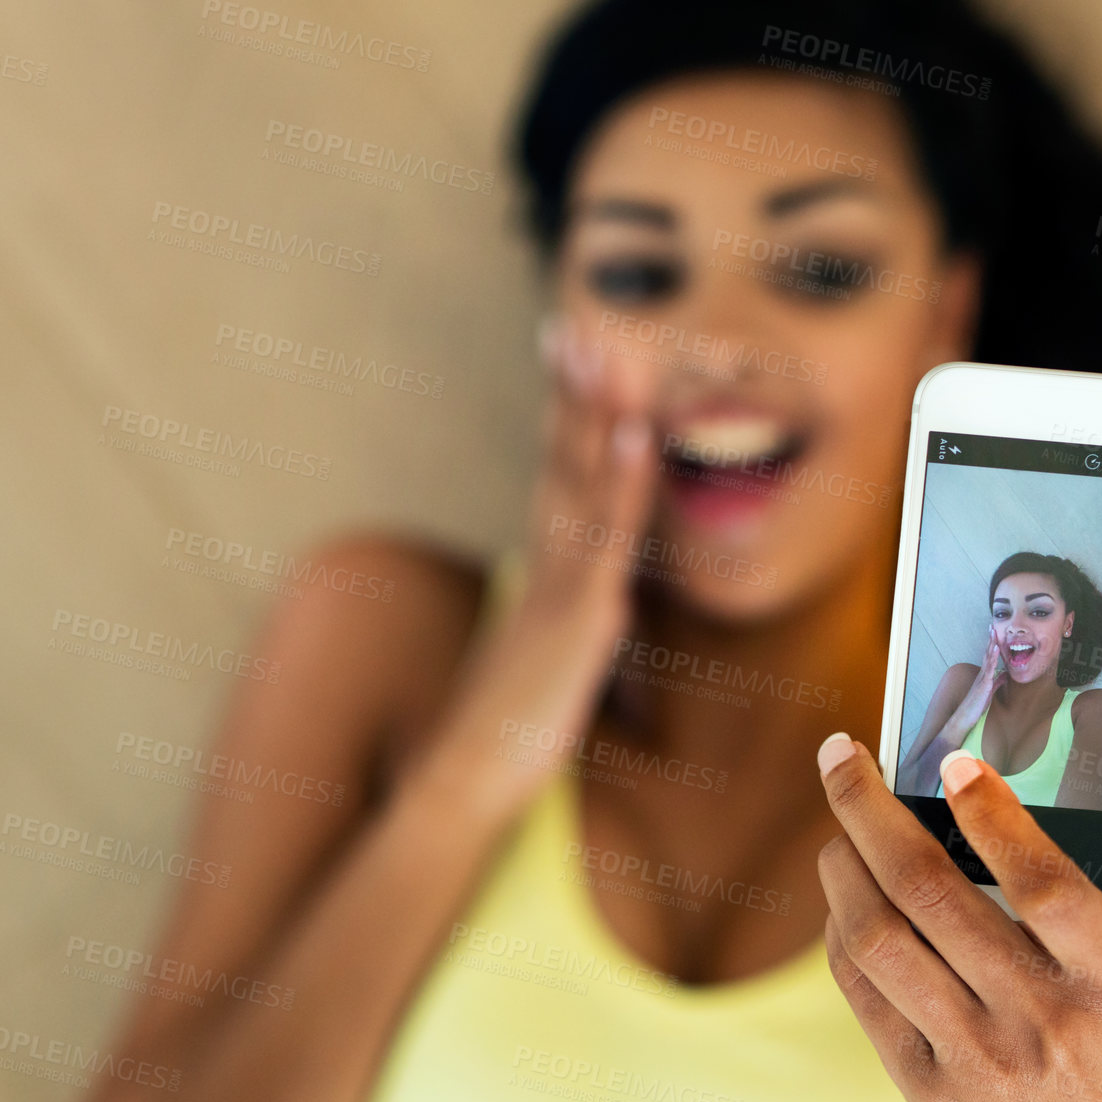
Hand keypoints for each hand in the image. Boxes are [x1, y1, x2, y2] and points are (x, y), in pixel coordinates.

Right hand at [423, 316, 660, 812]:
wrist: (466, 779)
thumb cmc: (506, 727)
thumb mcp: (545, 657)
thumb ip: (566, 616)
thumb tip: (591, 602)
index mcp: (543, 570)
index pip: (556, 474)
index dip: (564, 412)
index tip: (566, 351)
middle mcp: (548, 563)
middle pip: (562, 461)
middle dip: (573, 390)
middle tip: (575, 322)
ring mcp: (561, 584)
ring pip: (583, 483)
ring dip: (597, 410)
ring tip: (606, 346)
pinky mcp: (579, 617)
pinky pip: (607, 539)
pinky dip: (621, 480)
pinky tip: (634, 431)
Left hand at [813, 703, 1101, 1101]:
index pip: (1044, 886)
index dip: (992, 817)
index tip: (950, 760)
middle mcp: (1045, 1020)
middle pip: (931, 896)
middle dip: (869, 811)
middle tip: (842, 756)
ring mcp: (978, 1056)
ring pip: (879, 937)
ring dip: (841, 863)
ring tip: (837, 821)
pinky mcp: (924, 1082)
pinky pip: (861, 985)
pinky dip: (841, 923)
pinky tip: (845, 887)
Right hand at [946, 629, 1006, 739]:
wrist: (966, 715)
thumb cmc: (977, 705)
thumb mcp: (990, 691)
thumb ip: (998, 682)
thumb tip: (1005, 674)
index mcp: (984, 675)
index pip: (989, 657)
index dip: (992, 645)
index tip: (994, 633)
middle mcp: (982, 673)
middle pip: (987, 653)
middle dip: (990, 640)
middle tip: (992, 626)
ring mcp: (982, 678)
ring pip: (987, 658)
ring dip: (991, 644)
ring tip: (993, 632)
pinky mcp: (984, 684)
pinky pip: (989, 668)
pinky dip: (993, 657)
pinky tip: (996, 649)